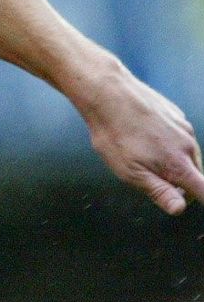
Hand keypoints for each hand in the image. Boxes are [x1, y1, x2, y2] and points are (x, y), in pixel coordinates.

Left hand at [79, 60, 203, 214]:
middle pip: (194, 175)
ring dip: (172, 160)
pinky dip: (166, 140)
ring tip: (140, 151)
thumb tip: (180, 209)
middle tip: (147, 176)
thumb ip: (158, 191)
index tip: (191, 197)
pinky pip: (177, 135)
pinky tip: (143, 133)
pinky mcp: (175, 113)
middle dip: (178, 182)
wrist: (106, 92)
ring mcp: (183, 126)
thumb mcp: (130, 171)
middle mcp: (188, 145)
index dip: (203, 199)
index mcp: (180, 164)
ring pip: (186, 154)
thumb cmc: (114, 134)